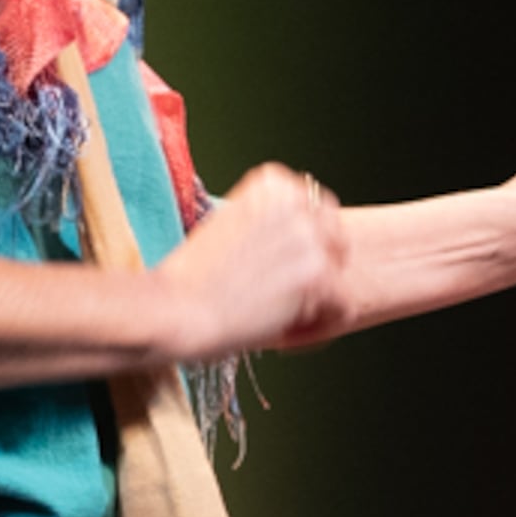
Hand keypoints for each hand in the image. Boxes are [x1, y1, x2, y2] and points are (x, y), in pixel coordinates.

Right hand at [149, 163, 347, 361]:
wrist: (173, 308)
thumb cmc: (190, 277)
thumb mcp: (230, 225)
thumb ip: (268, 224)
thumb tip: (293, 243)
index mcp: (273, 183)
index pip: (315, 206)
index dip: (302, 242)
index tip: (276, 267)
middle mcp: (295, 203)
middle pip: (336, 235)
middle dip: (318, 264)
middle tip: (287, 293)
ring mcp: (309, 240)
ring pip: (338, 274)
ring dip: (315, 299)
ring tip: (280, 317)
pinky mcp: (317, 278)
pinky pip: (342, 307)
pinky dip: (318, 328)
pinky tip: (285, 334)